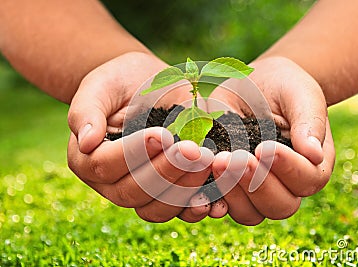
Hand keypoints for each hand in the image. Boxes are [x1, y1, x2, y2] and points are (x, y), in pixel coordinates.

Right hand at [67, 52, 225, 222]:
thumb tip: (86, 142)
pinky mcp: (167, 193)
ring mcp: (141, 192)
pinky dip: (197, 207)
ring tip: (207, 164)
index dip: (133, 153)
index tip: (160, 134)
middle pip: (133, 192)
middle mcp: (112, 183)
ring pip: (157, 208)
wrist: (146, 86)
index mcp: (88, 159)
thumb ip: (86, 112)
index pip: (105, 165)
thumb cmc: (120, 83)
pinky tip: (216, 199)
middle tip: (192, 150)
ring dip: (184, 191)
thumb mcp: (99, 87)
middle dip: (165, 172)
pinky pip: (179, 211)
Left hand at [206, 56, 335, 224]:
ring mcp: (254, 188)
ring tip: (218, 162)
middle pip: (280, 206)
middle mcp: (284, 183)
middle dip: (257, 184)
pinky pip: (221, 205)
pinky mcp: (228, 186)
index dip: (288, 168)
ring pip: (250, 213)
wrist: (250, 83)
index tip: (264, 146)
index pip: (308, 179)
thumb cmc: (282, 86)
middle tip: (235, 158)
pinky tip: (199, 182)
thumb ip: (310, 121)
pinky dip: (211, 199)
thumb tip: (314, 154)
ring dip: (233, 193)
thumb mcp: (300, 94)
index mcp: (309, 163)